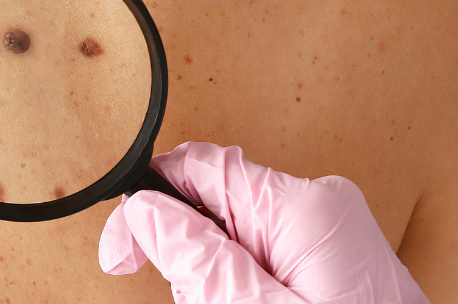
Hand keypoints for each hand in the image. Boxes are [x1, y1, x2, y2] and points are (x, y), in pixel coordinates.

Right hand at [98, 142, 427, 303]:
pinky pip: (266, 261)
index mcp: (303, 207)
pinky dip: (246, 290)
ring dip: (217, 281)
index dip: (147, 202)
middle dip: (189, 255)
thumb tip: (145, 209)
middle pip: (214, 206)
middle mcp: (322, 206)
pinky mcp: (334, 262)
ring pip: (236, 239)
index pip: (199, 166)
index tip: (123, 249)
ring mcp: (332, 234)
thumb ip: (196, 256)